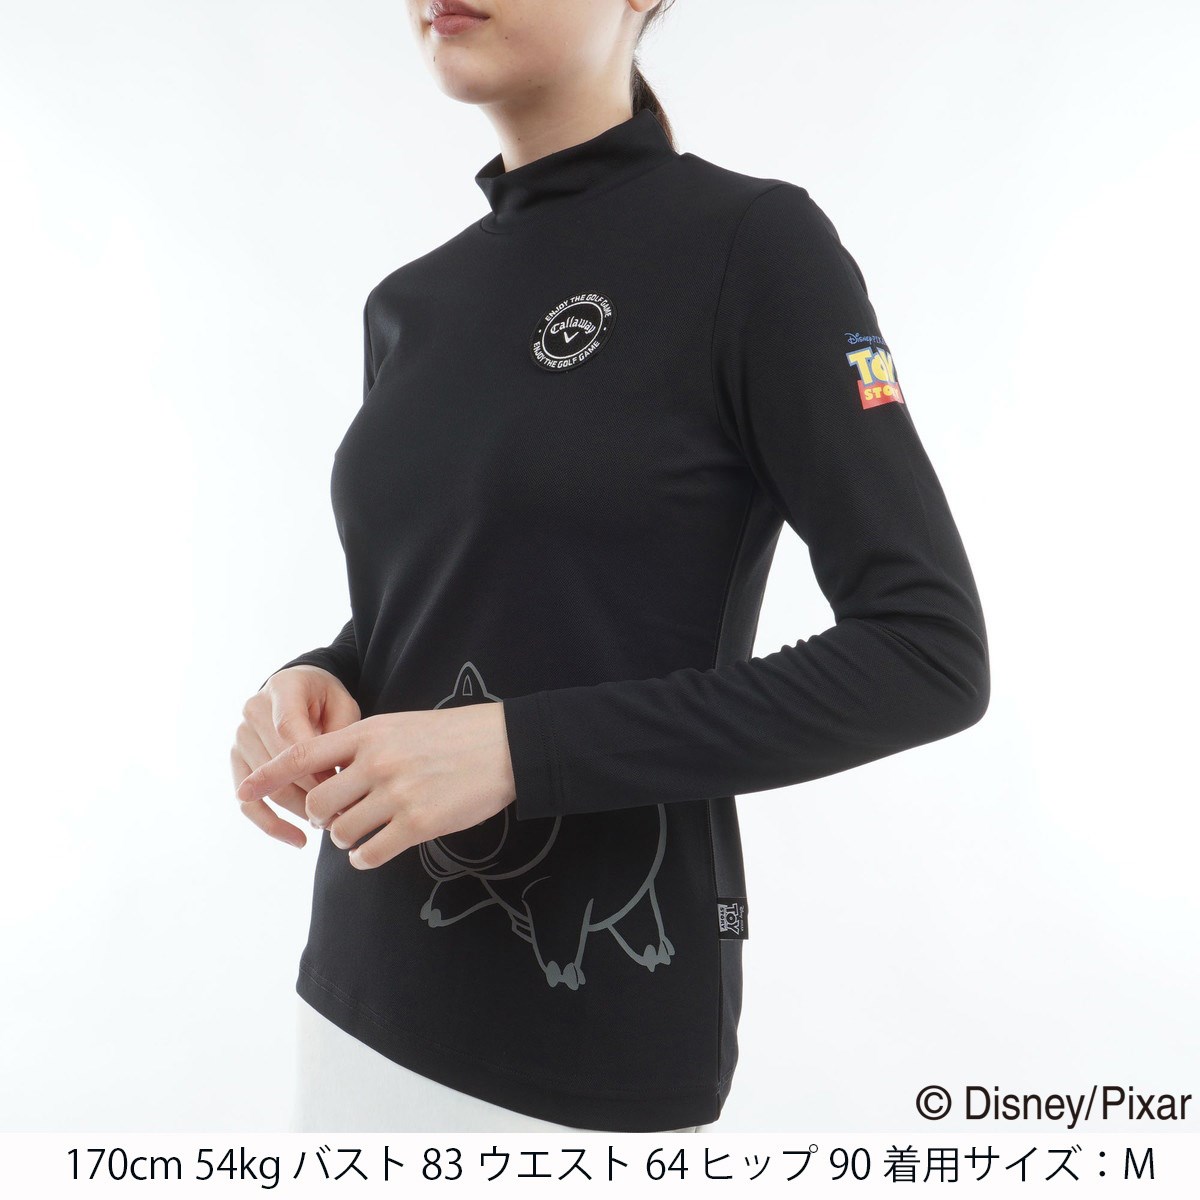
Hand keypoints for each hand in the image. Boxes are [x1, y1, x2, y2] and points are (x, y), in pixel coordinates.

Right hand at [231, 665, 361, 848]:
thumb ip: (341, 734)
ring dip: (299, 811)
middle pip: (278, 764)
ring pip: (266, 787)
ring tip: (331, 824)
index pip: (289, 729)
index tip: (343, 784)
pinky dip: (272, 825)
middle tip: (345, 813)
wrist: (302, 690)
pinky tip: (298, 840)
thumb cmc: (328, 700)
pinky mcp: (237, 762)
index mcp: (283, 688)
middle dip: (314, 792)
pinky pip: (248, 802)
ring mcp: (240, 737)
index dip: (314, 763)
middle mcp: (253, 711)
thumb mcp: (344, 705)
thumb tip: (336, 780)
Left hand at [235, 702, 518, 868]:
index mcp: (368, 733)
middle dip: (322, 817)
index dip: (268, 774)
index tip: (243, 789)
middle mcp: (376, 762)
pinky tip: (378, 848)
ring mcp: (397, 794)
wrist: (505, 746)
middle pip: (319, 803)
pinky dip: (365, 857)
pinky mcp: (418, 823)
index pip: (301, 753)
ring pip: (341, 832)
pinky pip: (369, 853)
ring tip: (365, 831)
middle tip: (338, 818)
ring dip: (346, 838)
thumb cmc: (453, 735)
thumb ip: (361, 746)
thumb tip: (328, 775)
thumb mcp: (400, 725)